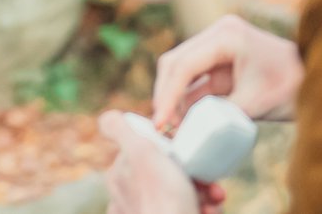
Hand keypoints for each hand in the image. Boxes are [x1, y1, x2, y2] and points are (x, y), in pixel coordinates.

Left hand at [98, 112, 218, 213]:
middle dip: (195, 179)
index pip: (151, 152)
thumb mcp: (141, 152)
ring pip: (182, 196)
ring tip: (214, 201)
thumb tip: (107, 116)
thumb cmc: (162, 198)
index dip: (174, 150)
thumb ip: (120, 130)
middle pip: (169, 176)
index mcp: (121, 176)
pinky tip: (209, 212)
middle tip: (212, 186)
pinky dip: (202, 211)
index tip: (191, 155)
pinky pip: (188, 210)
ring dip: (205, 197)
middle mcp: (130, 198)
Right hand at [151, 15, 303, 132]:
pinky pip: (196, 82)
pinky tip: (182, 123)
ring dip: (174, 100)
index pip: (184, 64)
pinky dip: (187, 102)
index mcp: (226, 35)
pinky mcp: (221, 64)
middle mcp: (217, 35)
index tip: (160, 122)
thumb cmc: (293, 86)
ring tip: (169, 130)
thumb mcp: (255, 103)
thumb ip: (219, 114)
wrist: (319, 79)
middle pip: (176, 63)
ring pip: (181, 72)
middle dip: (165, 95)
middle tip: (160, 128)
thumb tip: (187, 131)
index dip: (168, 94)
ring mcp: (218, 48)